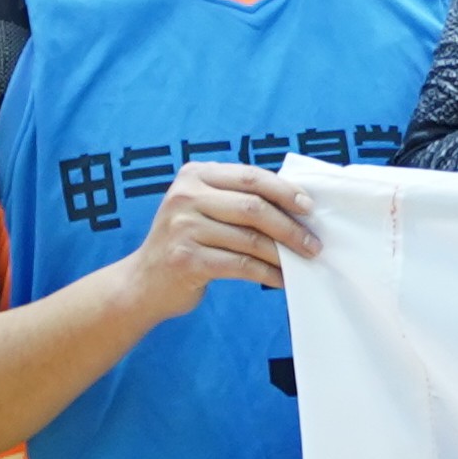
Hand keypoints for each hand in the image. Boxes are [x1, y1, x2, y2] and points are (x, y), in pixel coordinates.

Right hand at [113, 159, 318, 325]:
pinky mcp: (187, 259)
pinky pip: (241, 265)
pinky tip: (281, 280)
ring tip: (303, 262)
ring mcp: (183, 228)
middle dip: (290, 226)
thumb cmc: (187, 243)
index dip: (285, 191)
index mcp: (194, 176)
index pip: (250, 177)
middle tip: (313, 244)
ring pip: (250, 239)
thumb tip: (298, 205)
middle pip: (254, 207)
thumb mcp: (203, 209)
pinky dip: (267, 273)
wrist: (143, 282)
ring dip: (283, 253)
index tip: (310, 207)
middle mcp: (185, 196)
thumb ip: (238, 199)